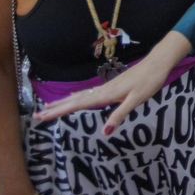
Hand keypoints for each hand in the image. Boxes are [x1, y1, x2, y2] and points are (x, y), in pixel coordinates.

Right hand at [33, 34, 186, 131]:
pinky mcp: (111, 86)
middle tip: (36, 116)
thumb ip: (120, 115)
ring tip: (47, 108)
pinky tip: (73, 99)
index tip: (42, 117)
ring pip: (79, 97)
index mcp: (106, 94)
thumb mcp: (136, 100)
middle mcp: (102, 90)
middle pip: (74, 100)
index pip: (78, 105)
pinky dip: (76, 98)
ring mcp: (106, 87)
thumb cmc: (149, 82)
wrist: (158, 63)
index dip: (59, 111)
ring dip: (63, 103)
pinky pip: (87, 94)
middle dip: (55, 108)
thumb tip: (104, 132)